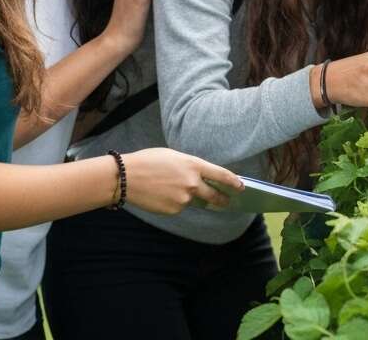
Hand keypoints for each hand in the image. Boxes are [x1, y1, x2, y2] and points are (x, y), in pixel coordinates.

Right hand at [121, 147, 241, 214]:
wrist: (126, 177)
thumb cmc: (148, 161)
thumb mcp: (173, 156)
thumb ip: (190, 167)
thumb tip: (200, 178)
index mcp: (193, 165)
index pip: (221, 175)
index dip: (234, 182)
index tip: (241, 186)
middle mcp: (192, 183)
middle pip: (214, 195)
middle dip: (222, 199)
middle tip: (227, 201)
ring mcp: (184, 199)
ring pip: (193, 200)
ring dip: (188, 197)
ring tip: (168, 187)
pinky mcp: (174, 210)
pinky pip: (179, 207)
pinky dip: (174, 202)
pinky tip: (161, 195)